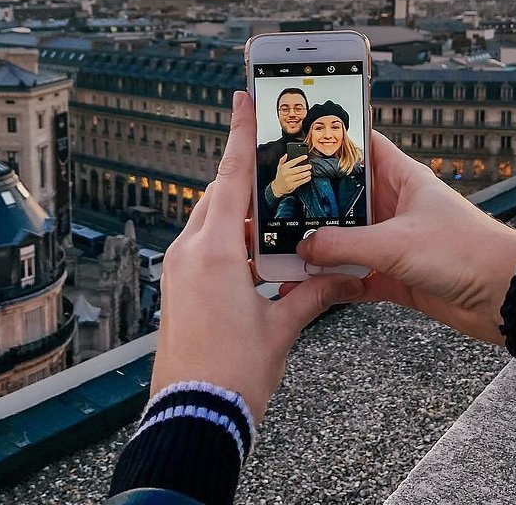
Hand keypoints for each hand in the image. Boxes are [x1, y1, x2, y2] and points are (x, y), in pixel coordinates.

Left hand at [151, 91, 363, 422]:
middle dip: (246, 180)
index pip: (231, 178)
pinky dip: (225, 240)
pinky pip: (200, 245)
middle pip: (219, 195)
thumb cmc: (234, 374)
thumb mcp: (281, 327)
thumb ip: (312, 293)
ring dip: (236, 214)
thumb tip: (341, 274)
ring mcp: (177, 270)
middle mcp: (190, 252)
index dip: (240, 136)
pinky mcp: (174, 287)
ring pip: (208, 220)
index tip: (241, 100)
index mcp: (216, 252)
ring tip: (271, 219)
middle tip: (274, 168)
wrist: (193, 415)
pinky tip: (251, 255)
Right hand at [270, 153, 311, 197]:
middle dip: (306, 167)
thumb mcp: (279, 167)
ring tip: (309, 172)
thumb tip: (286, 154)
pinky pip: (301, 181)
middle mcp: (286, 173)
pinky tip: (308, 177)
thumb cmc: (280, 176)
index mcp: (284, 167)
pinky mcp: (292, 185)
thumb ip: (282, 160)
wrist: (278, 187)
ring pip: (301, 175)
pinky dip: (306, 179)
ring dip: (307, 173)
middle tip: (309, 166)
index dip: (300, 158)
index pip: (293, 161)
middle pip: (299, 169)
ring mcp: (289, 180)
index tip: (306, 156)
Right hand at [296, 131, 515, 344]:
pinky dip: (334, 281)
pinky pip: (355, 274)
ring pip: (346, 239)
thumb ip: (345, 245)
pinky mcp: (395, 274)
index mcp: (402, 179)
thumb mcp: (396, 243)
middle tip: (276, 203)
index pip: (362, 147)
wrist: (507, 298)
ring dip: (319, 246)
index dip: (332, 142)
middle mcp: (395, 206)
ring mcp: (394, 241)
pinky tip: (307, 285)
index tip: (296, 141)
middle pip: (345, 197)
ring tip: (282, 247)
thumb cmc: (465, 252)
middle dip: (314, 203)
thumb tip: (304, 247)